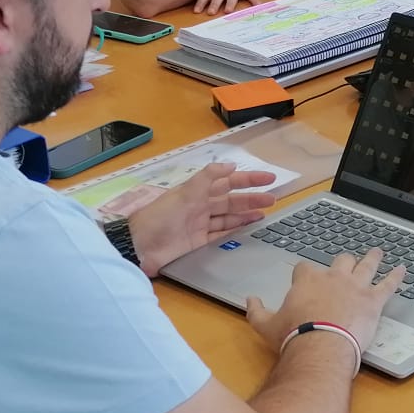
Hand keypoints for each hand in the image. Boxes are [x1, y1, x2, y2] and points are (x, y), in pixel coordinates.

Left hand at [127, 162, 278, 275]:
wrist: (139, 247)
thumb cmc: (160, 217)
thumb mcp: (184, 193)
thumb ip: (207, 178)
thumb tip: (230, 165)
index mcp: (197, 191)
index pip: (227, 181)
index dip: (248, 179)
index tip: (268, 178)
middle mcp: (200, 206)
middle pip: (231, 200)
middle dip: (252, 197)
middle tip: (273, 198)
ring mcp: (199, 224)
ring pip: (228, 216)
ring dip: (246, 213)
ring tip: (265, 211)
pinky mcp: (198, 242)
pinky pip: (221, 233)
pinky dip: (234, 229)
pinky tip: (247, 226)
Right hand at [246, 248, 406, 355]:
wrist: (320, 346)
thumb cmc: (293, 336)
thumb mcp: (266, 325)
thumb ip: (256, 311)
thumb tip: (249, 300)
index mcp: (308, 279)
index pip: (305, 268)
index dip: (305, 273)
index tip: (305, 278)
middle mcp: (334, 277)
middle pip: (341, 261)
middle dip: (343, 261)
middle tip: (348, 261)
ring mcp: (356, 286)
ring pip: (367, 265)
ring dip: (372, 259)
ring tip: (377, 253)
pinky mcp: (373, 300)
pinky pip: (388, 284)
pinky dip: (396, 277)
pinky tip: (402, 270)